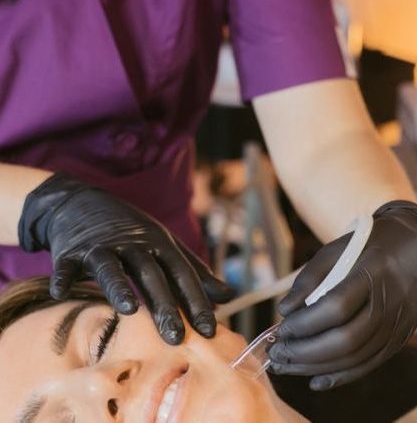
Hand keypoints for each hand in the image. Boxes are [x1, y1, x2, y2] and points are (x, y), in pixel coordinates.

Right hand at [18, 173, 234, 343]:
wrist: (84, 205)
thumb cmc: (132, 233)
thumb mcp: (167, 246)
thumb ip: (196, 272)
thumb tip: (229, 295)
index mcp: (160, 245)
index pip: (182, 274)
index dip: (196, 300)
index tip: (210, 329)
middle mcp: (134, 245)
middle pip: (151, 274)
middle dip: (164, 304)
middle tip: (176, 336)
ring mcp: (102, 246)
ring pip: (112, 267)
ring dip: (119, 286)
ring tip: (128, 309)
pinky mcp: (72, 250)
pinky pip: (67, 264)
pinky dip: (63, 275)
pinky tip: (62, 291)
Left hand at [268, 201, 416, 389]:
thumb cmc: (367, 246)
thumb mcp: (336, 249)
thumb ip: (309, 278)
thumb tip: (284, 311)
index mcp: (373, 271)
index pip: (337, 306)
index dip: (306, 322)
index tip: (281, 328)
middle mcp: (390, 302)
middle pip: (347, 339)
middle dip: (306, 352)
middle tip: (277, 354)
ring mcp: (398, 325)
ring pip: (356, 358)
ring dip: (317, 367)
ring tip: (286, 366)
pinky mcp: (400, 340)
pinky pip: (369, 365)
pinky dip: (340, 376)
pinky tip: (315, 379)